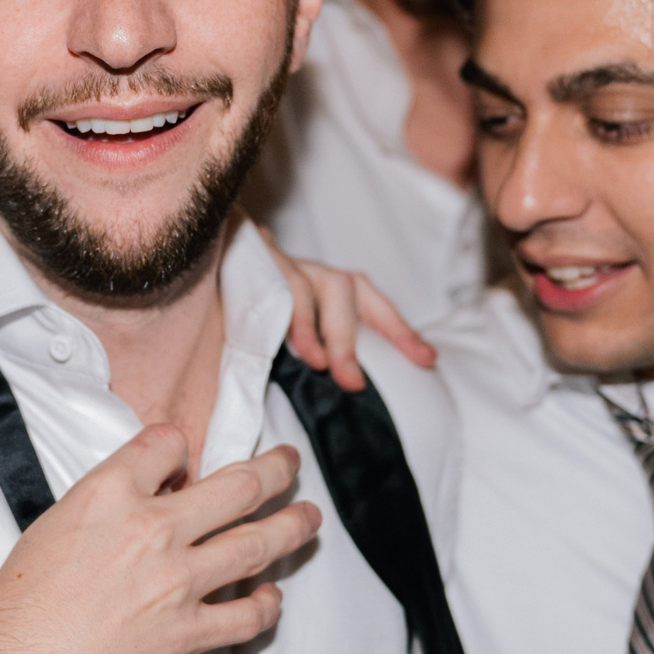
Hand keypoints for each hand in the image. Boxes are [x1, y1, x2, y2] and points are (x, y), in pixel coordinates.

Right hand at [0, 429, 318, 653]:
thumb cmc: (19, 606)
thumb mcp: (52, 527)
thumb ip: (104, 505)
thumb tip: (141, 500)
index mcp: (109, 494)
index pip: (168, 444)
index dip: (181, 448)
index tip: (187, 458)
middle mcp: (152, 529)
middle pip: (236, 486)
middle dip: (274, 470)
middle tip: (290, 462)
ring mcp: (177, 583)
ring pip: (256, 544)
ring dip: (291, 528)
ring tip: (309, 518)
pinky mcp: (188, 633)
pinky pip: (247, 616)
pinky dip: (267, 605)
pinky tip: (271, 597)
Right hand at [255, 223, 435, 391]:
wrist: (227, 261)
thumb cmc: (278, 310)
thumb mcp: (313, 329)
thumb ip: (333, 351)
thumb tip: (355, 391)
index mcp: (342, 289)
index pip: (379, 307)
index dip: (402, 332)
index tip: (427, 360)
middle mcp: (319, 275)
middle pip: (344, 294)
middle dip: (348, 343)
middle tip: (353, 383)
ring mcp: (287, 268)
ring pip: (304, 289)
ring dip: (310, 330)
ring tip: (316, 364)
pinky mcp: (257, 268)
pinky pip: (268, 288)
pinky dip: (275, 315)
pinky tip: (272, 340)